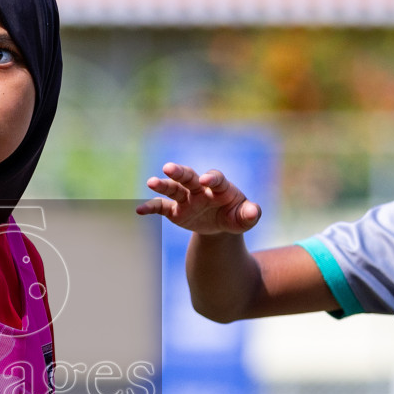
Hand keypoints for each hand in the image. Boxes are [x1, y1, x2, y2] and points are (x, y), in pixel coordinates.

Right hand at [136, 163, 260, 235]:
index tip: (204, 181)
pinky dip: (151, 207)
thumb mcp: (244, 218)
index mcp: (220, 187)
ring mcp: (186, 198)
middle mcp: (200, 189)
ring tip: (151, 182)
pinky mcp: (175, 210)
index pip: (215, 179)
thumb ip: (250, 214)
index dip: (211, 179)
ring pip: (173, 188)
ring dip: (163, 185)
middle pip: (189, 177)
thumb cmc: (234, 216)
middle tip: (169, 168)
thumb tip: (255, 213)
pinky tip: (139, 210)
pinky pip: (162, 207)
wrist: (220, 225)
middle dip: (179, 172)